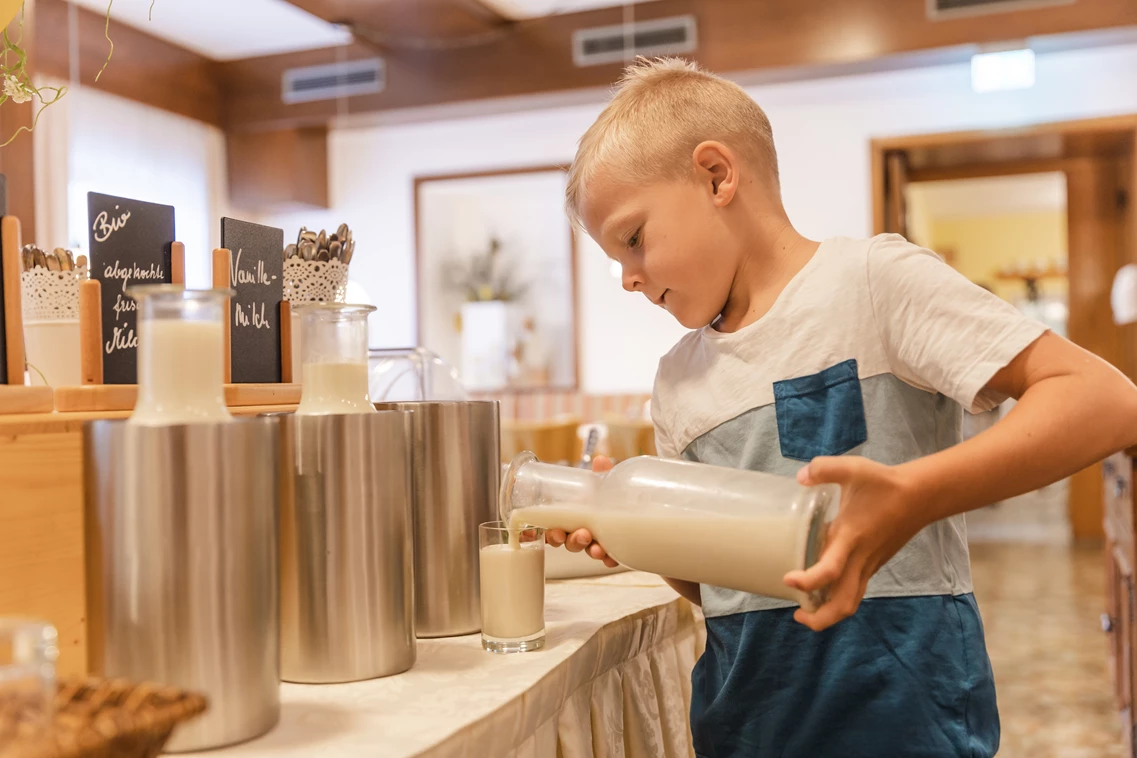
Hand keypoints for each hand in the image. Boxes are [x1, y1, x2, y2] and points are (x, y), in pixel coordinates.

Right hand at [544, 455, 619, 567]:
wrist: (641, 510)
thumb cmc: (611, 497)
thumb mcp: (604, 485)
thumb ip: (601, 475)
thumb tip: (600, 460)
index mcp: (575, 516)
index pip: (558, 529)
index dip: (553, 534)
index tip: (556, 533)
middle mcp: (584, 530)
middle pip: (571, 542)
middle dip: (574, 541)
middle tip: (583, 535)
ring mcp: (599, 542)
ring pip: (589, 551)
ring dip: (591, 552)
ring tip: (598, 549)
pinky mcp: (616, 550)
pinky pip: (610, 559)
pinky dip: (610, 559)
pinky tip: (612, 558)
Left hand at [782, 456, 925, 631]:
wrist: (921, 496)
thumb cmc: (884, 483)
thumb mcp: (853, 469)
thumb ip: (824, 469)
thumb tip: (800, 476)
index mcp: (851, 537)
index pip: (829, 571)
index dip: (808, 581)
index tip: (788, 579)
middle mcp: (860, 558)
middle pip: (843, 604)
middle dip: (820, 618)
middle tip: (798, 615)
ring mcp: (869, 565)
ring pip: (852, 602)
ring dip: (830, 614)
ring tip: (806, 610)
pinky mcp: (874, 565)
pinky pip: (856, 590)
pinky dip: (838, 598)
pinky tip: (822, 589)